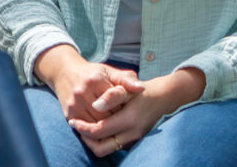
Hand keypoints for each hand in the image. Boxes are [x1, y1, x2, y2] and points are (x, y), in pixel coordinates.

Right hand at [38, 47, 144, 122]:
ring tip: (111, 118)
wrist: (64, 73)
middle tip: (119, 113)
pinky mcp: (69, 115)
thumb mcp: (109, 72)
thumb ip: (126, 80)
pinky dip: (96, 130)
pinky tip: (101, 123)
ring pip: (98, 125)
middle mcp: (82, 92)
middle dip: (116, 116)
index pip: (116, 99)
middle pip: (108, 115)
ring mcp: (74, 105)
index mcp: (95, 79)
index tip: (123, 102)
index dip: (123, 103)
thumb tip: (141, 88)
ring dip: (107, 125)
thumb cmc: (92, 73)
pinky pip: (87, 130)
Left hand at [68, 68, 205, 156]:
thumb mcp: (127, 87)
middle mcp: (132, 133)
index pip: (99, 131)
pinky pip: (114, 146)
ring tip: (84, 128)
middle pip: (101, 148)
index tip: (73, 121)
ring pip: (107, 150)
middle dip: (86, 140)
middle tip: (77, 127)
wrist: (163, 97)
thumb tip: (96, 105)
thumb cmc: (142, 89)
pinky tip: (96, 128)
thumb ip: (112, 95)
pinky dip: (103, 140)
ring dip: (93, 142)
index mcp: (128, 119)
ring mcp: (134, 139)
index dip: (83, 128)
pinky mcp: (134, 141)